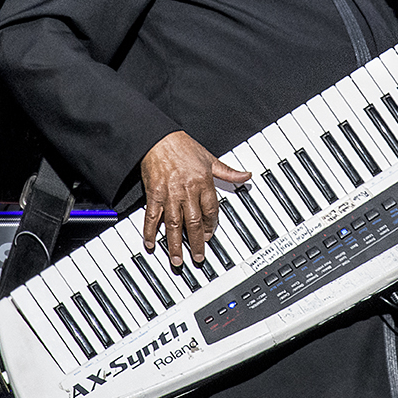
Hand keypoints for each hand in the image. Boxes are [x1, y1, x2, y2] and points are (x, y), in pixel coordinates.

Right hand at [140, 130, 250, 268]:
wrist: (159, 138)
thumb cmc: (184, 147)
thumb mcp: (210, 158)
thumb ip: (228, 172)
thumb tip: (246, 176)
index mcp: (203, 182)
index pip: (211, 210)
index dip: (211, 226)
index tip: (208, 236)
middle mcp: (187, 191)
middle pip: (193, 222)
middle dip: (196, 242)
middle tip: (198, 257)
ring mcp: (169, 194)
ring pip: (173, 224)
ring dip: (175, 244)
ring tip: (178, 259)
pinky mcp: (153, 194)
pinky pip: (152, 216)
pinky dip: (150, 231)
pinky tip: (151, 243)